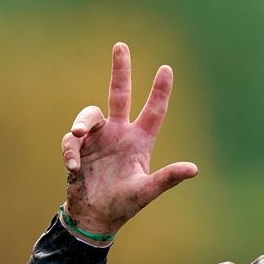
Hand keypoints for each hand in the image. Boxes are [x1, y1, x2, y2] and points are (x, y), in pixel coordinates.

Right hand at [60, 42, 197, 236]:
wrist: (95, 217)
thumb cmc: (125, 204)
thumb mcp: (147, 190)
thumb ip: (168, 178)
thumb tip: (194, 169)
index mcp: (140, 141)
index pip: (154, 111)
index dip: (160, 90)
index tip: (166, 68)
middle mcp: (120, 133)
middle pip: (120, 94)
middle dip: (121, 70)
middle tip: (121, 45)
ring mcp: (98, 139)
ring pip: (89, 115)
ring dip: (82, 123)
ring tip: (77, 136)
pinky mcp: (78, 148)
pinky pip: (70, 140)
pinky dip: (70, 151)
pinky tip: (74, 167)